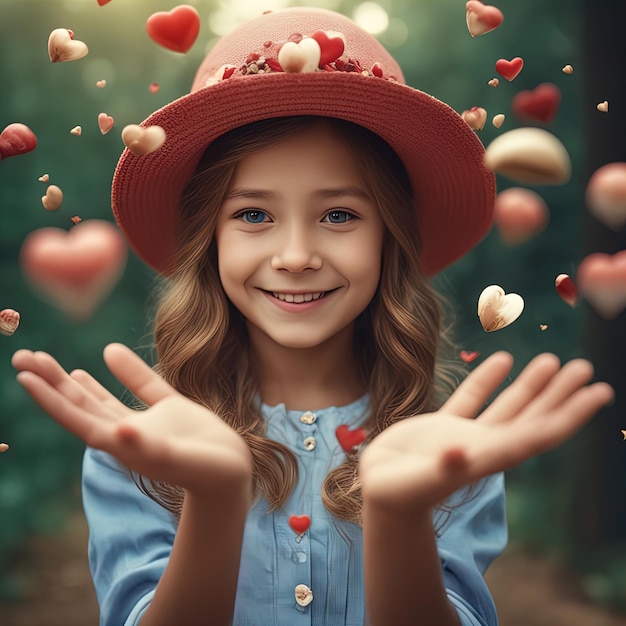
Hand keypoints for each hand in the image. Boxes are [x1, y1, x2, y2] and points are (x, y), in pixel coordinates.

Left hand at [12, 344, 252, 494]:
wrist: (233, 474)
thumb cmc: (207, 471)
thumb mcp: (178, 458)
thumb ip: (149, 445)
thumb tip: (120, 430)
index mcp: (122, 445)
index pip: (77, 418)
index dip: (50, 398)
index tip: (24, 376)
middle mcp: (126, 433)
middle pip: (79, 405)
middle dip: (51, 382)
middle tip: (23, 356)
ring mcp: (146, 422)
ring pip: (101, 398)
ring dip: (73, 381)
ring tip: (47, 361)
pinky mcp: (169, 411)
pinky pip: (141, 386)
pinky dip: (124, 370)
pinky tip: (109, 353)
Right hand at [359, 352, 613, 512]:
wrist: (378, 494)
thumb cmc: (396, 494)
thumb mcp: (417, 481)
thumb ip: (440, 468)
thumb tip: (460, 452)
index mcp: (486, 458)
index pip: (537, 434)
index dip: (569, 414)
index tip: (597, 392)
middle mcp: (485, 446)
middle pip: (532, 418)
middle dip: (560, 395)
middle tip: (585, 367)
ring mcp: (466, 435)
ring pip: (508, 407)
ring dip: (532, 385)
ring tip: (553, 360)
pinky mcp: (444, 427)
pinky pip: (473, 398)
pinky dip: (489, 380)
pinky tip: (504, 359)